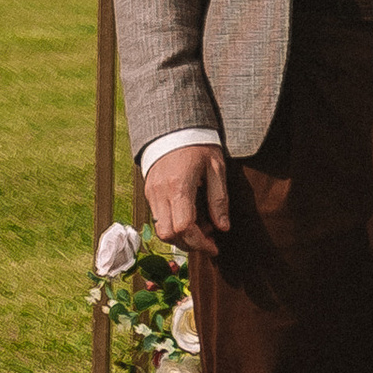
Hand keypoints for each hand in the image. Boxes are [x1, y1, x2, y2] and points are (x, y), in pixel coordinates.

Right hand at [143, 141, 230, 255]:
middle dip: (189, 244)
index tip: (214, 246)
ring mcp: (152, 193)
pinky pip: (157, 218)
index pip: (184, 227)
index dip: (199, 243)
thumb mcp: (216, 168)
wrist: (174, 126)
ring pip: (160, 230)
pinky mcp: (149, 192)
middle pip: (169, 235)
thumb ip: (219, 199)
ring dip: (180, 237)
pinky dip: (173, 225)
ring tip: (201, 227)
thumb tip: (223, 227)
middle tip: (208, 239)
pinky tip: (189, 216)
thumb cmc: (199, 145)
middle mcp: (161, 193)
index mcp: (179, 186)